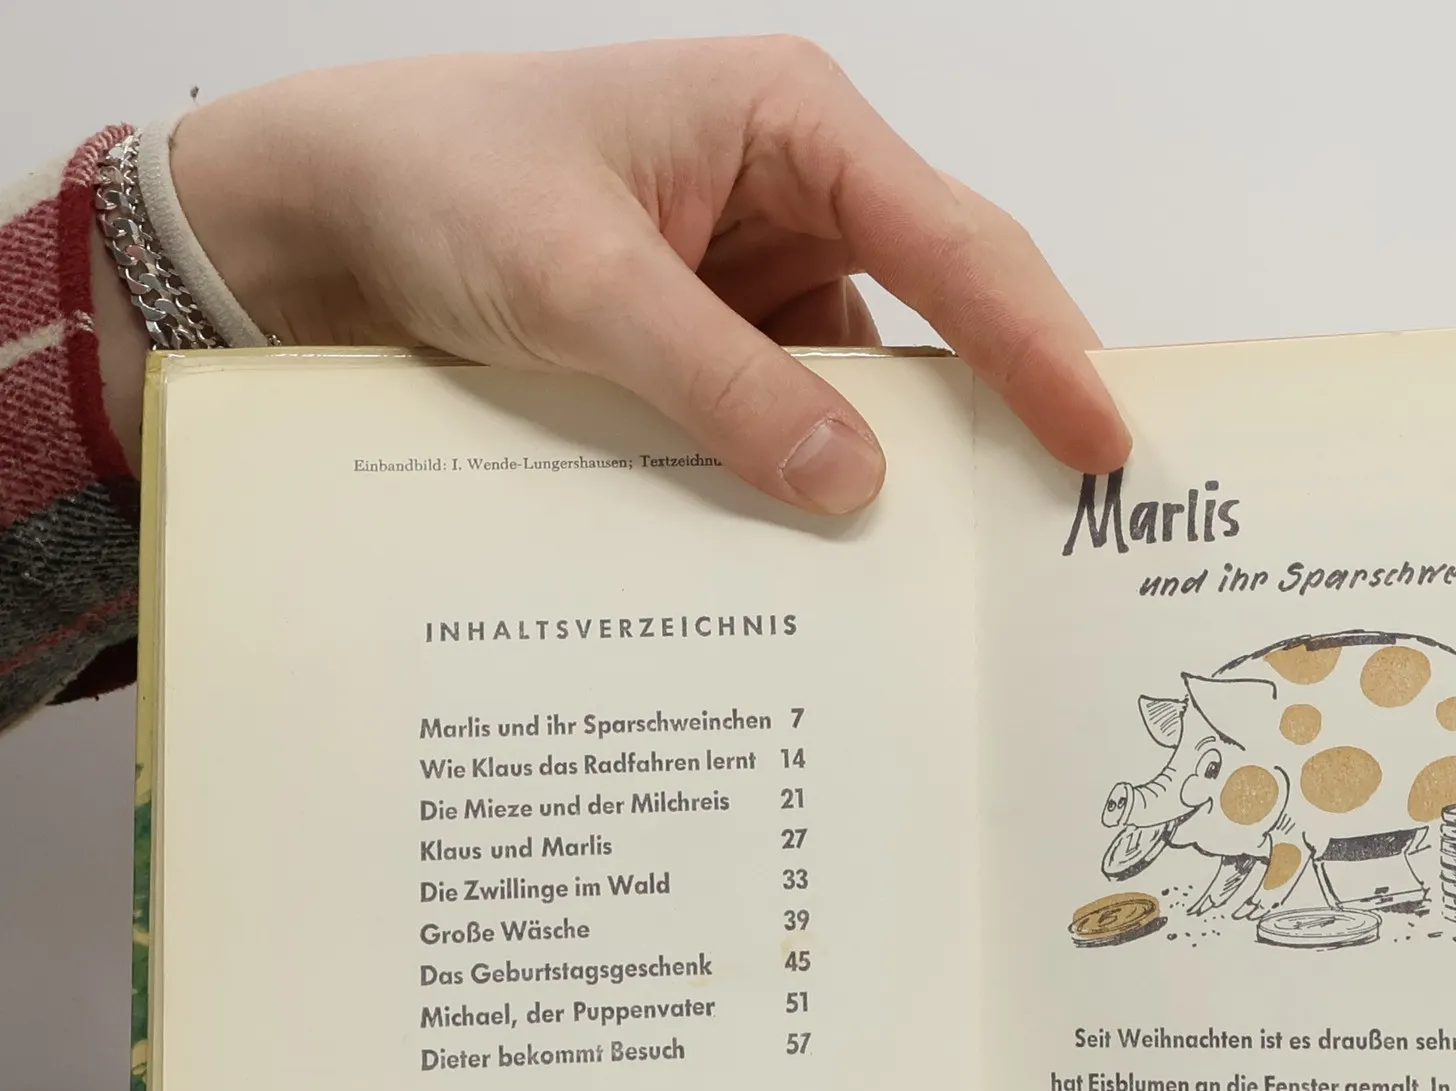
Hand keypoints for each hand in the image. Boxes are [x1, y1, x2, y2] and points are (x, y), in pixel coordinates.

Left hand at [129, 37, 1130, 508]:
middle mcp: (799, 193)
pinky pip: (806, 422)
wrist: (320, 217)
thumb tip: (858, 487)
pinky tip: (845, 555)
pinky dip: (823, 484)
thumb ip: (721, 384)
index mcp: (791, 124)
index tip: (1103, 444)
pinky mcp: (730, 348)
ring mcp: (768, 279)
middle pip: (948, 309)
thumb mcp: (580, 283)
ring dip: (910, 468)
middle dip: (1011, 408)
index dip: (1041, 347)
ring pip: (880, 384)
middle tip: (1077, 521)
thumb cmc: (438, 184)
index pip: (955, 243)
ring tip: (971, 568)